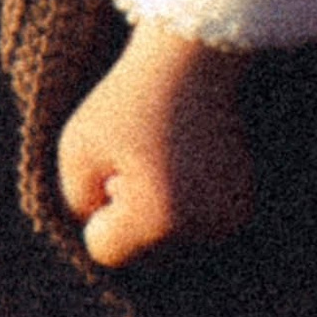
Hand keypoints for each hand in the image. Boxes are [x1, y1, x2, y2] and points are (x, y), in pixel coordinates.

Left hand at [58, 18, 256, 266]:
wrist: (192, 60)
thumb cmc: (129, 98)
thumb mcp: (76, 146)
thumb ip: (75, 201)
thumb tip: (95, 231)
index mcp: (157, 219)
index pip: (103, 252)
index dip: (96, 210)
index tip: (111, 167)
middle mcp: (200, 231)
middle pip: (140, 256)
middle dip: (128, 218)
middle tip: (136, 161)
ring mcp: (226, 222)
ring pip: (168, 244)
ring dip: (156, 215)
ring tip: (161, 159)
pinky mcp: (241, 210)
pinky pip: (194, 229)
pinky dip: (183, 207)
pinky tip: (184, 164)